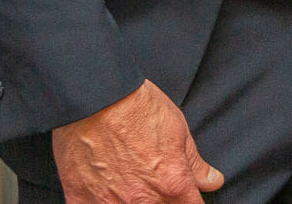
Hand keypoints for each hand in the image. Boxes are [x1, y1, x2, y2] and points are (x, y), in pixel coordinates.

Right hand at [48, 80, 223, 202]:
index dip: (189, 200)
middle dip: (163, 201)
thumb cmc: (135, 107)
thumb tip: (211, 181)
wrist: (94, 97)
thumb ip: (194, 163)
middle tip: (153, 180)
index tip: (184, 193)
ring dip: (131, 201)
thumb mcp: (178, 129)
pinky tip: (102, 187)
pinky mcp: (80, 200)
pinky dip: (100, 200)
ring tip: (126, 180)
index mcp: (171, 184)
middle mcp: (142, 201)